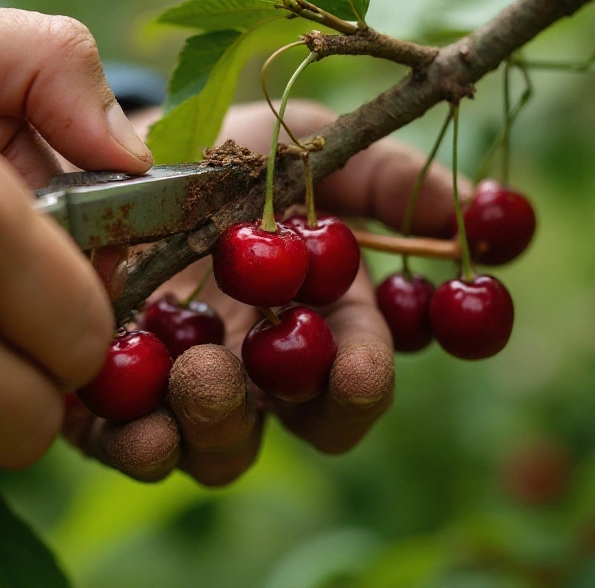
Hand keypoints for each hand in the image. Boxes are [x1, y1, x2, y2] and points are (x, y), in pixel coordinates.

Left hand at [64, 101, 469, 484]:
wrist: (117, 157)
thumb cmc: (225, 154)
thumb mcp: (306, 145)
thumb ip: (387, 177)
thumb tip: (478, 208)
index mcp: (318, 319)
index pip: (356, 374)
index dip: (364, 380)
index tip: (361, 369)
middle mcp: (264, 369)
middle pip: (299, 425)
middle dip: (293, 412)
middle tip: (282, 369)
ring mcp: (190, 393)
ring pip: (219, 449)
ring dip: (215, 422)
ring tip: (196, 369)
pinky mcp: (116, 407)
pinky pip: (129, 444)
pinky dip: (133, 439)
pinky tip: (130, 416)